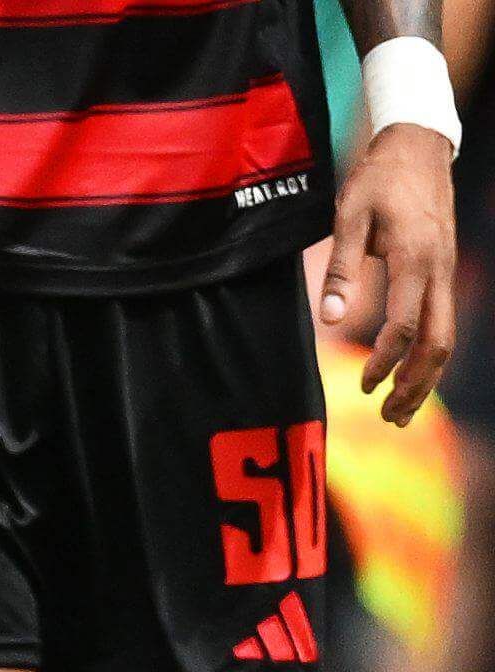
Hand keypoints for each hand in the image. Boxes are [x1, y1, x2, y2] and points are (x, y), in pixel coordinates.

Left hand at [321, 124, 456, 425]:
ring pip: (446, 337)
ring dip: (426, 377)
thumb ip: (340, 269)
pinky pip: (442, 322)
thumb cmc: (378, 180)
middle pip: (438, 343)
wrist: (419, 147)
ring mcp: (446, 271)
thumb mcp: (349, 217)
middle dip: (416, 385)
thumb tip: (331, 319)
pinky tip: (411, 375)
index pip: (404, 325)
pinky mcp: (444, 271)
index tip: (362, 384)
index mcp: (414, 259)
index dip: (383, 360)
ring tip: (400, 411)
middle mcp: (439, 270)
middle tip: (389, 418)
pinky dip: (429, 354)